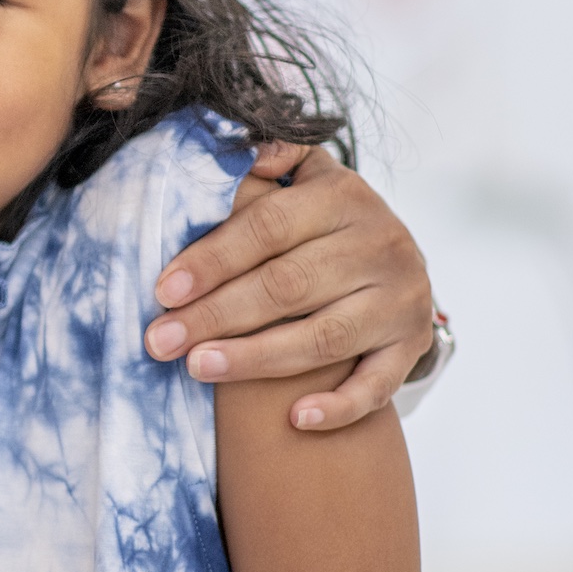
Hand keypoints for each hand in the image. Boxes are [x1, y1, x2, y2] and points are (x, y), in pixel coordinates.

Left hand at [144, 145, 432, 431]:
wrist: (396, 259)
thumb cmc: (322, 220)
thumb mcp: (305, 176)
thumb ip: (271, 157)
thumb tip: (240, 152)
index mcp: (342, 197)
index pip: (266, 227)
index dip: (212, 259)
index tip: (162, 290)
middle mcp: (380, 244)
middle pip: (286, 286)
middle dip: (215, 315)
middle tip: (159, 341)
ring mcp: (400, 299)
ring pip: (322, 337)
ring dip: (255, 358)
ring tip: (197, 368)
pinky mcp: (412, 345)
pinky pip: (378, 384)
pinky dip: (340, 405)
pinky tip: (295, 419)